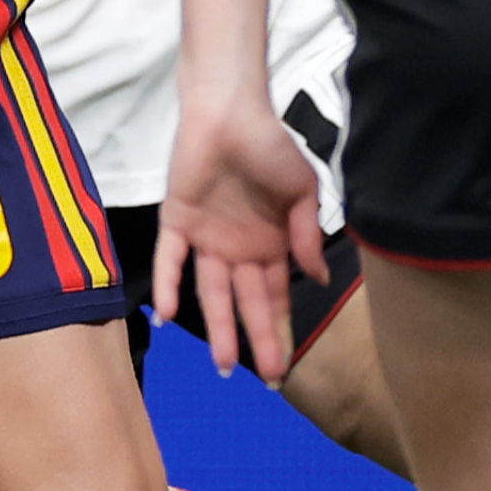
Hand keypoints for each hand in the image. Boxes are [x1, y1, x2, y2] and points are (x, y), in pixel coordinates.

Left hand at [158, 84, 324, 380]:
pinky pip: (170, 259)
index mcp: (269, 244)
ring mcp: (206, 238)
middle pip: (246, 303)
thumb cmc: (270, 145)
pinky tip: (169, 317)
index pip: (275, 298)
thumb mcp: (302, 191)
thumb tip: (321, 279)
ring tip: (226, 366)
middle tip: (268, 380)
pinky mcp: (177, 221)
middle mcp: (237, 249)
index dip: (280, 331)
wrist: (231, 110)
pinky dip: (168, 285)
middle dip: (257, 341)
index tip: (286, 367)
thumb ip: (308, 235)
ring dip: (218, 327)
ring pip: (211, 292)